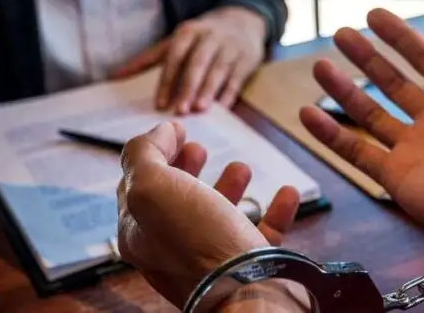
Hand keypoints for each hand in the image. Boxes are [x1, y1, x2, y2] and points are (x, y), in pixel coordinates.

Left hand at [113, 7, 267, 113]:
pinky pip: (238, 77)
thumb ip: (148, 59)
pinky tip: (223, 108)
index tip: (160, 103)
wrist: (244, 20)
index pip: (174, 56)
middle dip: (188, 87)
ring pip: (218, 70)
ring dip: (209, 90)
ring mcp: (230, 47)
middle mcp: (209, 37)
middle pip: (197, 63)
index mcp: (188, 32)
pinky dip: (230, 93)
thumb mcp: (177, 40)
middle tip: (180, 110)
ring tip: (200, 110)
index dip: (167, 79)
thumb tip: (115, 76)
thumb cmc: (202, 36)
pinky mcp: (247, 59)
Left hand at [117, 121, 300, 307]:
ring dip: (229, 187)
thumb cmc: (198, 243)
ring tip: (241, 167)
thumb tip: (160, 133)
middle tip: (198, 147)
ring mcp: (212, 259)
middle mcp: (172, 249)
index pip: (136, 186)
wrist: (245, 293)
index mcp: (140, 233)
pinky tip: (288, 191)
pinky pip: (262, 234)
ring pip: (218, 217)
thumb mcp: (153, 188)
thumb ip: (145, 155)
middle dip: (186, 168)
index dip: (153, 153)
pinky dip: (275, 209)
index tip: (176, 130)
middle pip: (176, 201)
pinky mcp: (250, 268)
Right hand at [299, 2, 423, 239]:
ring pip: (369, 115)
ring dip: (344, 91)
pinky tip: (307, 114)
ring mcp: (413, 149)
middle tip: (341, 34)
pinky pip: (356, 153)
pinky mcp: (396, 178)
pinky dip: (330, 135)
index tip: (374, 15)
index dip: (400, 36)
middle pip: (392, 83)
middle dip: (367, 58)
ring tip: (320, 66)